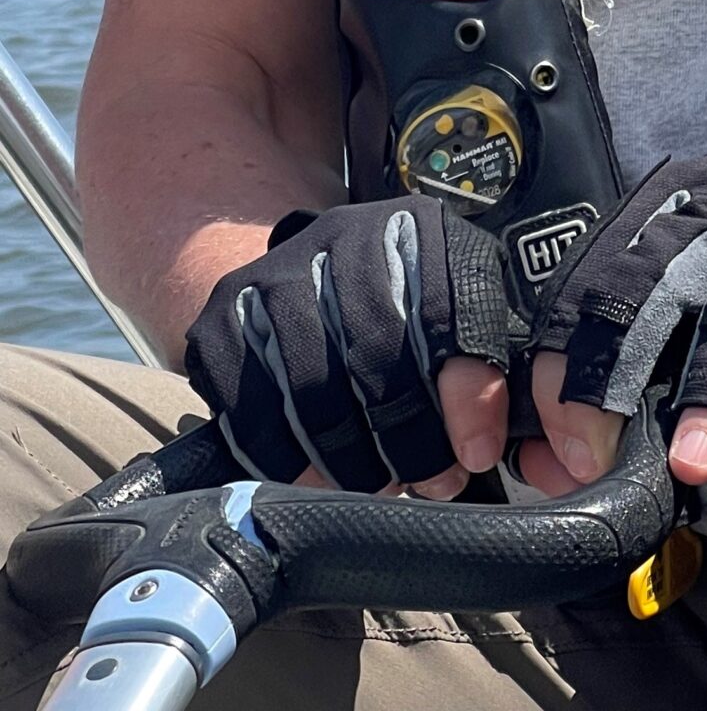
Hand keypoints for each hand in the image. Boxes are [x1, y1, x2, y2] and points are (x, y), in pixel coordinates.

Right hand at [184, 200, 512, 496]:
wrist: (314, 275)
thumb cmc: (406, 305)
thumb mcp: (461, 309)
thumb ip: (480, 358)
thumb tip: (478, 443)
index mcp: (416, 225)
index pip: (446, 309)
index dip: (464, 393)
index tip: (473, 454)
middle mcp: (342, 234)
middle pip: (373, 351)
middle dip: (406, 436)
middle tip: (426, 481)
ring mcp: (276, 272)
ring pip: (310, 386)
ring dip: (346, 458)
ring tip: (373, 485)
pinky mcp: (223, 314)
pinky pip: (249, 405)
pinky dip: (282, 458)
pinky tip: (310, 479)